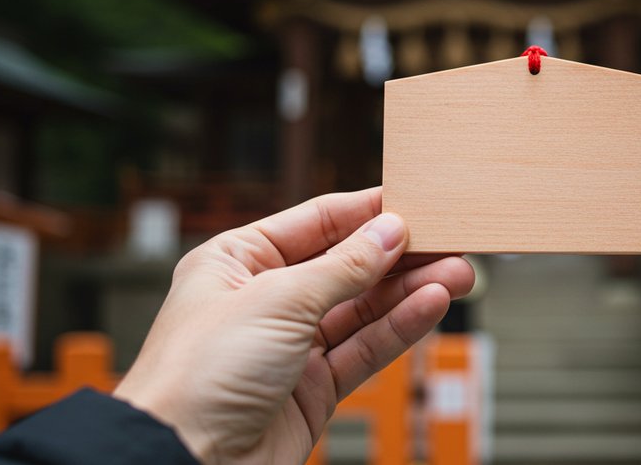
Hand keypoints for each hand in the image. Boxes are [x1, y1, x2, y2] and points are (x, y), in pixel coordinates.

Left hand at [113, 188, 474, 463]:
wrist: (184, 463)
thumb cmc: (198, 376)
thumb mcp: (277, 301)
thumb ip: (343, 267)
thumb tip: (388, 231)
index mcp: (235, 262)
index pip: (314, 223)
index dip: (366, 212)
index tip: (415, 201)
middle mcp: (263, 300)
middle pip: (345, 266)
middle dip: (399, 254)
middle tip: (450, 240)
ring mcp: (290, 347)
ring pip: (361, 309)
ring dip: (409, 291)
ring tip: (457, 273)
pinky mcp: (311, 390)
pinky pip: (363, 348)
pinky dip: (399, 327)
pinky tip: (431, 305)